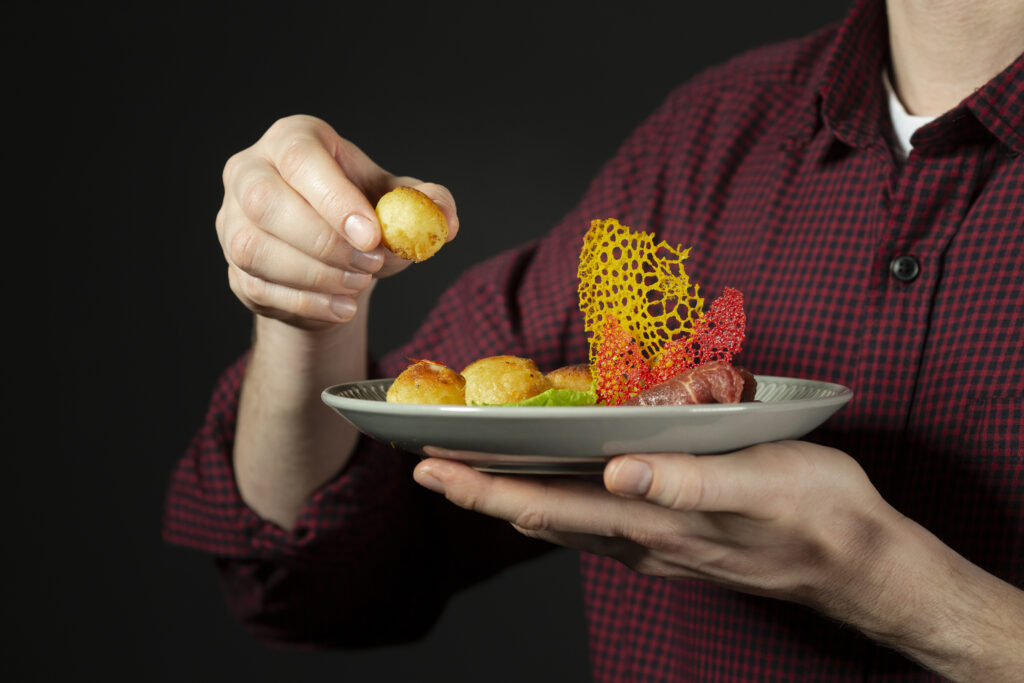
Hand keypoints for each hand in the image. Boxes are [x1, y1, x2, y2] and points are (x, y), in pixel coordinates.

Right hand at [216, 114, 458, 329]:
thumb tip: (444, 221)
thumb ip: (425, 202)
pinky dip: (306, 304)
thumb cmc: (361, 213)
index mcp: (291, 139)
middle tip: (371, 264)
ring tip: (359, 284)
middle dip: (323, 240)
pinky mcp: (233, 267)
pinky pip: (259, 287)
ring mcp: (231, 221)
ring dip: (315, 275)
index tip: (372, 234)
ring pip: (255, 249)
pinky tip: (342, 307)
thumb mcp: (397, 200)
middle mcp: (249, 172)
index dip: (334, 197)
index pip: (300, 157)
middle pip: (265, 201)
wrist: (332, 255)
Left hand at [412, 441, 895, 610]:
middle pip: (541, 516)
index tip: (432, 469)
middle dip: (482, 492)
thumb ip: (688, 483)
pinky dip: (560, 503)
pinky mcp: (677, 540)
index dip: (484, 488)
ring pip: (565, 523)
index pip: (545, 505)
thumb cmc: (818, 517)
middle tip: (431, 466)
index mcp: (652, 523)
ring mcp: (657, 546)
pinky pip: (597, 525)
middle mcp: (642, 541)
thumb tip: (617, 472)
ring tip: (479, 473)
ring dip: (515, 497)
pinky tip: (560, 488)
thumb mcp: (760, 488)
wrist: (862, 564)